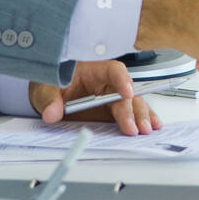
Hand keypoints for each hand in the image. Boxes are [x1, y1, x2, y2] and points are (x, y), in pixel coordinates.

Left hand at [28, 60, 162, 135]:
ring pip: (134, 103)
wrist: (51, 94)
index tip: (127, 92)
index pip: (114, 70)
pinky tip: (153, 125)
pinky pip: (132, 112)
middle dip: (132, 109)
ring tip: (146, 129)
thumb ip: (49, 100)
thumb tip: (52, 113)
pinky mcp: (114, 110)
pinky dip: (143, 118)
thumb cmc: (52, 83)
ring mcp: (113, 97)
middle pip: (127, 92)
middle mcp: (108, 83)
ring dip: (142, 115)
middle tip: (134, 126)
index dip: (122, 80)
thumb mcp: (45, 89)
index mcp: (95, 70)